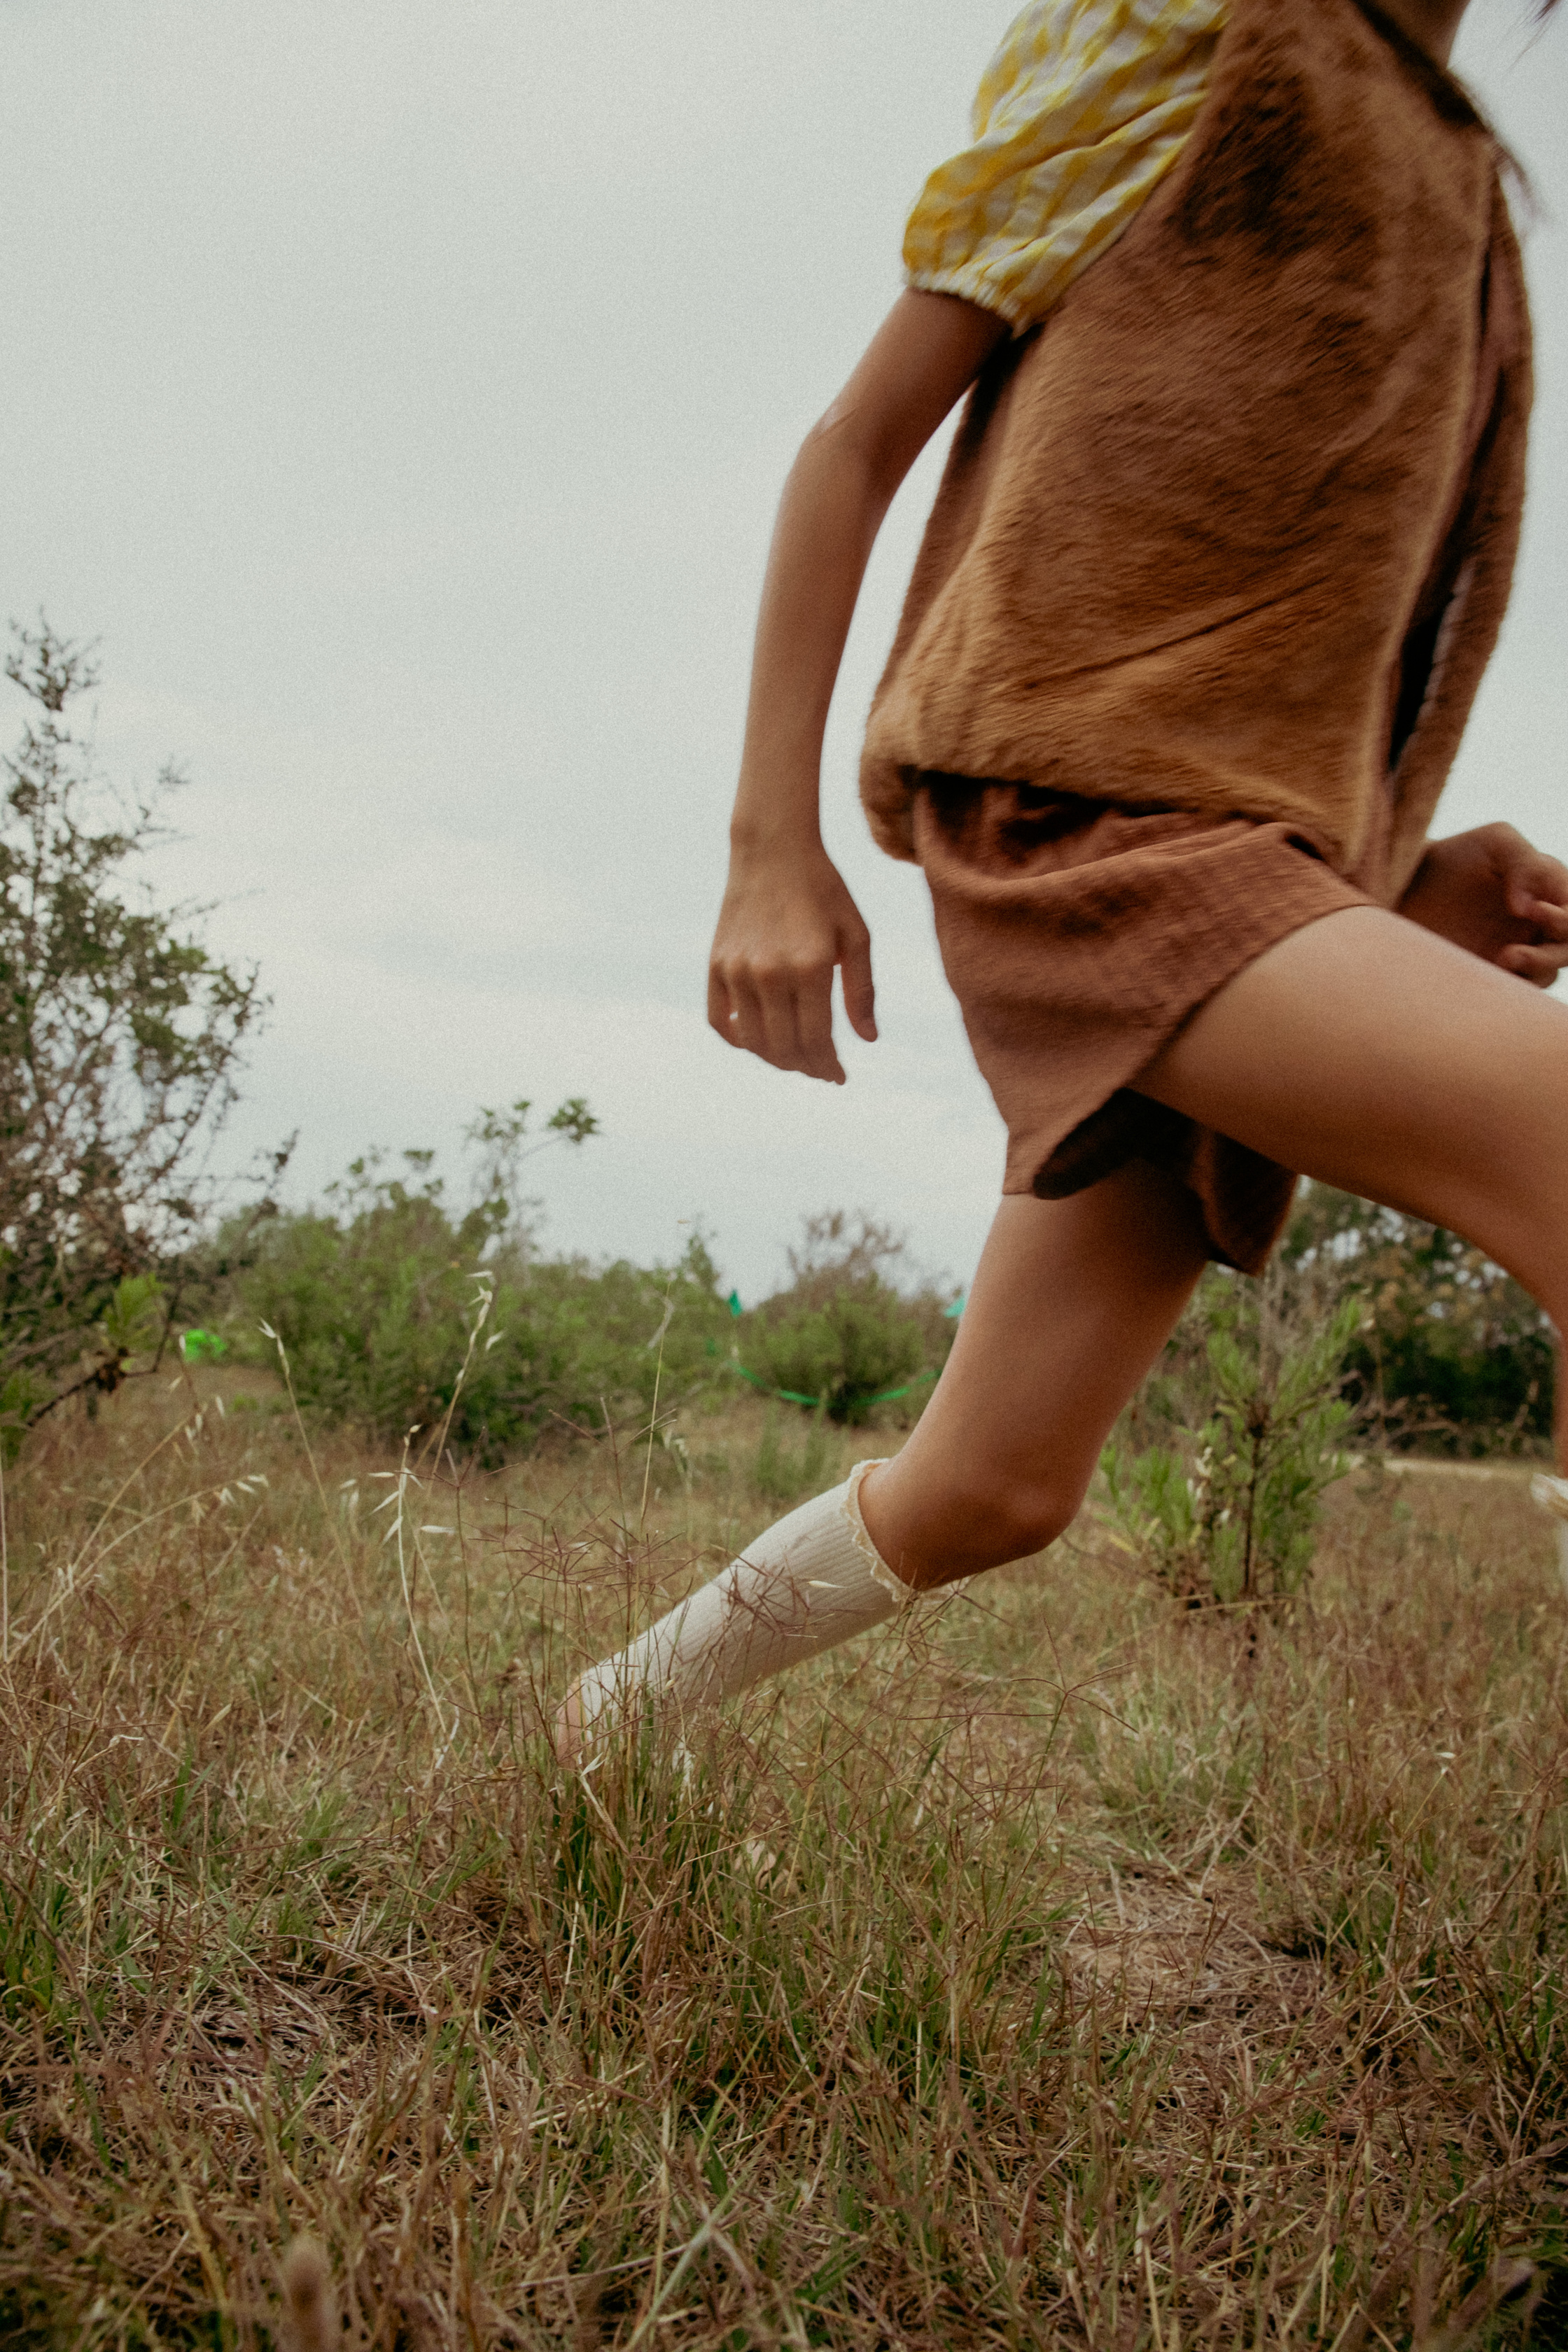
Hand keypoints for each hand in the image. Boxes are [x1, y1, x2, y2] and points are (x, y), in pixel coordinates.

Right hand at [708, 839, 876, 1081]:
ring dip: (775, 1058)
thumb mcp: (857, 936)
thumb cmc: (824, 892)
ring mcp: (738, 969)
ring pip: (753, 1041)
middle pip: (785, 1047)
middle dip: (806, 1067)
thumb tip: (867, 1040)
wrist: (773, 851)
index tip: (838, 1077)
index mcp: (811, 966)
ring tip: (794, 1056)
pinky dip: (738, 1040)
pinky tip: (758, 1039)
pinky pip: (720, 1022)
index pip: (817, 1039)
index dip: (829, 1066)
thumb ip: (863, 991)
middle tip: (819, 1068)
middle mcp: (769, 972)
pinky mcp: (717, 964)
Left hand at [1397, 823, 1567, 988]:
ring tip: (1502, 959)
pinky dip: (1513, 988)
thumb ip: (1523, 861)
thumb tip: (1527, 908)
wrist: (1402, 890)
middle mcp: (1539, 924)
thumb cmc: (1452, 859)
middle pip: (1567, 947)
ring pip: (1547, 973)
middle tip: (1511, 953)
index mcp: (1549, 890)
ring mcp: (1518, 951)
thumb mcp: (1494, 842)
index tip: (1533, 912)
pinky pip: (1516, 991)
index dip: (1564, 917)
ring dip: (1533, 971)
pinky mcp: (1492, 975)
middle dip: (1550, 954)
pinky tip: (1491, 977)